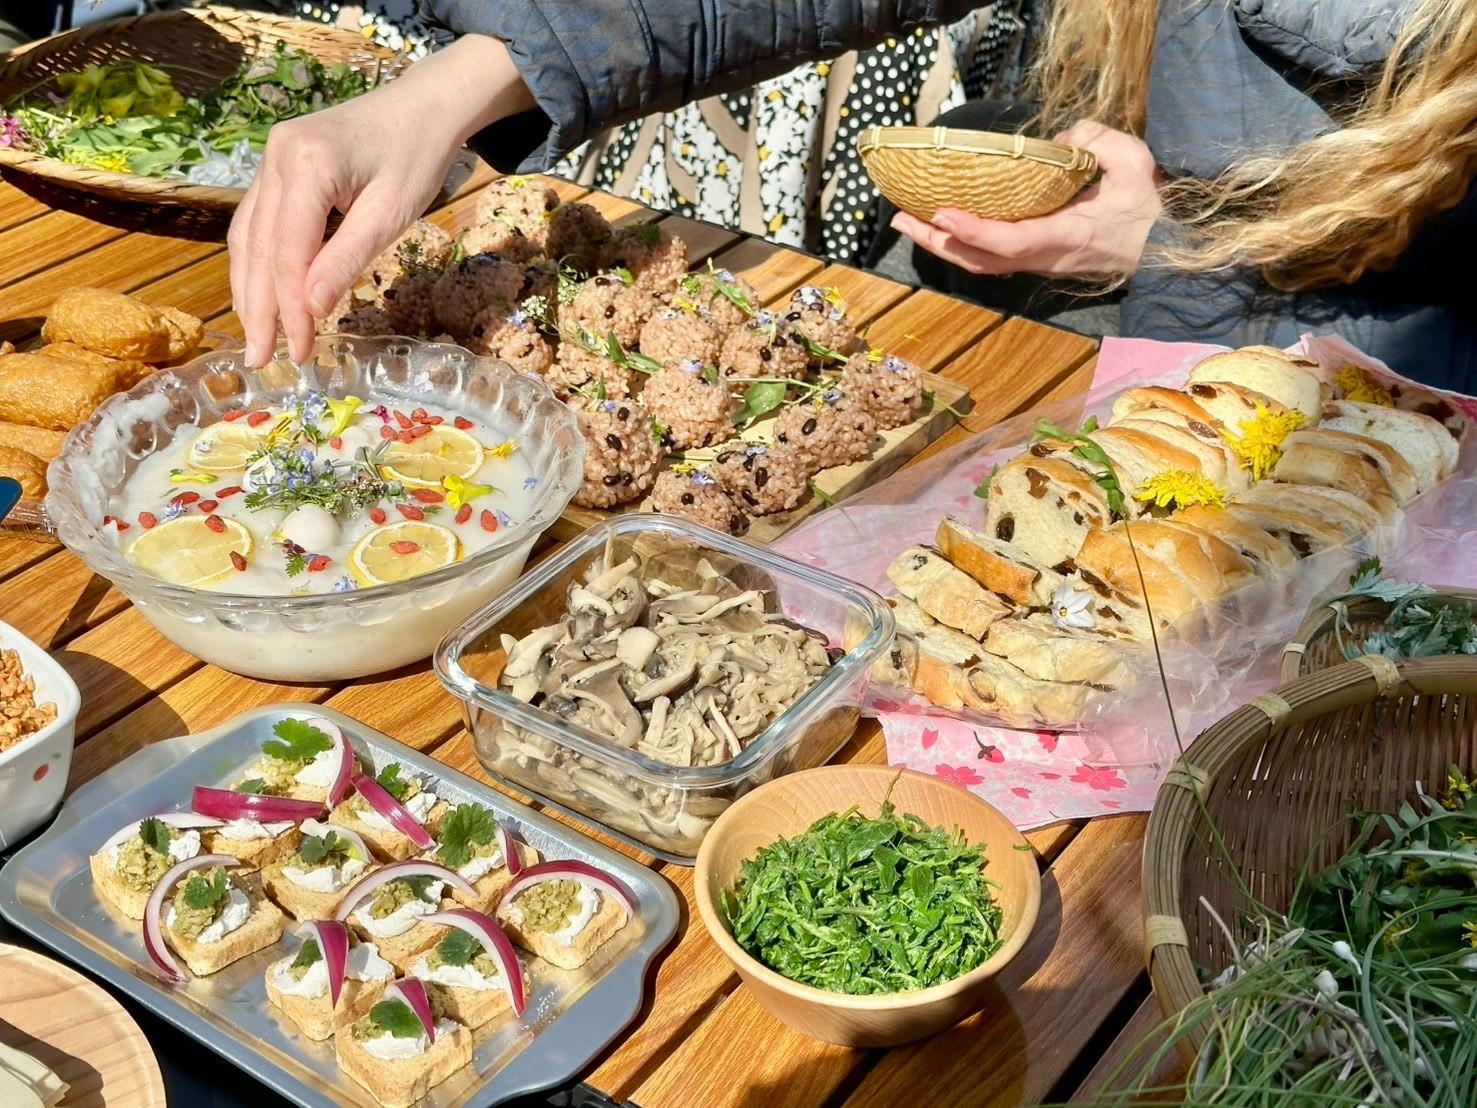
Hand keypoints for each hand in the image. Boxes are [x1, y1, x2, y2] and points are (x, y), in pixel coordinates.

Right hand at [228, 36, 533, 366]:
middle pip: (257, 248)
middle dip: (259, 309)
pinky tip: (263, 296)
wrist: (423, 104)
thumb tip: (312, 309)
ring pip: (249, 237)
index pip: (287, 254)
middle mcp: (275, 158)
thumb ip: (348, 259)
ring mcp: (270, 159)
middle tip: (260, 361)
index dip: (289, 309)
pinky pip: (258, 222)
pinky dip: (259, 263)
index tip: (298, 352)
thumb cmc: (417, 156)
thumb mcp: (391, 213)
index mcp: (305, 165)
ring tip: (258, 338)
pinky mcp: (276, 166)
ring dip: (251, 290)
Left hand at [890, 121, 1160, 279]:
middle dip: (937, 241)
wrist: (1165, 252)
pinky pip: (992, 259)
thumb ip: (1098, 141)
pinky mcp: (1040, 260)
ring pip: (981, 263)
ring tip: (909, 224)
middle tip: (900, 220)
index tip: (939, 213)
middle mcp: (1045, 256)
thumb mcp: (1134, 163)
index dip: (971, 230)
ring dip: (942, 246)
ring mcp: (1040, 263)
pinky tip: (943, 230)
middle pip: (979, 259)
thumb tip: (1062, 139)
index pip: (1009, 241)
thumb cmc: (1151, 209)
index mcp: (1066, 237)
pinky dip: (962, 246)